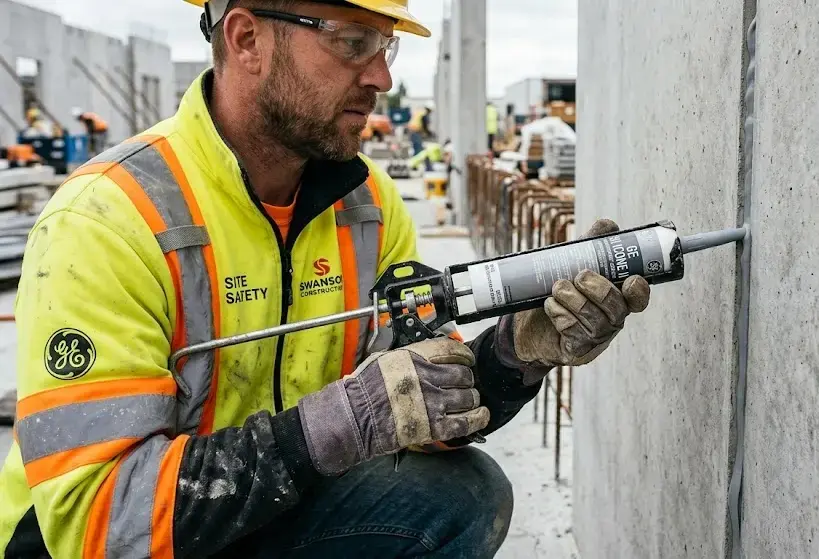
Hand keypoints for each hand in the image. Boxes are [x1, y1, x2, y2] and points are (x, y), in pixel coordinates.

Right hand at [298, 337, 489, 474]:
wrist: (353, 418)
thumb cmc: (362, 390)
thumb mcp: (384, 359)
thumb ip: (410, 356)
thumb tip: (432, 355)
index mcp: (414, 357)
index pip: (451, 349)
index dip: (464, 354)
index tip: (467, 359)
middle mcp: (426, 377)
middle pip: (463, 374)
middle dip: (467, 379)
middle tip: (464, 383)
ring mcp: (431, 403)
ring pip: (468, 396)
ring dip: (471, 398)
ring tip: (468, 400)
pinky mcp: (433, 427)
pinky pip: (466, 421)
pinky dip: (478, 418)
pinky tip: (481, 415)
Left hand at [495, 219, 650, 378]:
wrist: (524, 323)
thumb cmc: (554, 293)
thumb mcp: (570, 266)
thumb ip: (590, 246)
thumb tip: (608, 226)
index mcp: (615, 299)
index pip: (638, 299)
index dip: (640, 291)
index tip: (631, 280)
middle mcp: (610, 320)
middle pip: (617, 310)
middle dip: (599, 290)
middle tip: (578, 276)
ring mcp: (595, 339)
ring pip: (596, 322)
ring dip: (575, 301)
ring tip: (557, 288)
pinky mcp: (576, 350)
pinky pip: (576, 335)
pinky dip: (562, 316)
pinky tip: (550, 306)